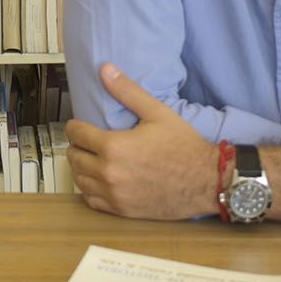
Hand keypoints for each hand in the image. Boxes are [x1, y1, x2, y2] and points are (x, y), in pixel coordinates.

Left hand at [65, 63, 219, 219]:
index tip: (78, 126)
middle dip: (77, 146)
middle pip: (74, 157)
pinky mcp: (122, 210)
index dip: (74, 127)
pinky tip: (100, 181)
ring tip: (92, 159)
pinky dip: (91, 190)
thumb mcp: (157, 112)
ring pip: (79, 180)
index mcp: (114, 147)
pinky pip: (92, 201)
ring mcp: (115, 194)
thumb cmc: (185, 148)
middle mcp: (110, 173)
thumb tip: (107, 71)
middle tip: (86, 141)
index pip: (76, 134)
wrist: (206, 181)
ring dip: (81, 168)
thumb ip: (128, 91)